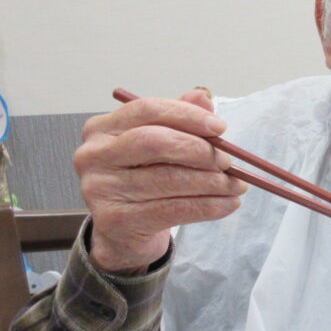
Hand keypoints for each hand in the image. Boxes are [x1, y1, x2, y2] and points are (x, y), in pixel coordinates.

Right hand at [74, 89, 247, 273]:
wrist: (123, 233)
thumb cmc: (144, 182)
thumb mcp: (158, 148)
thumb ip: (178, 121)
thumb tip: (203, 97)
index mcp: (103, 128)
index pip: (148, 110)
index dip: (188, 116)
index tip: (220, 127)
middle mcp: (94, 155)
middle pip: (155, 142)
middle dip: (199, 150)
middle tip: (228, 162)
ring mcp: (100, 189)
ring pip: (168, 179)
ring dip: (212, 183)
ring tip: (236, 186)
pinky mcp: (116, 220)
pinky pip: (173, 210)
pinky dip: (208, 206)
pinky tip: (228, 204)